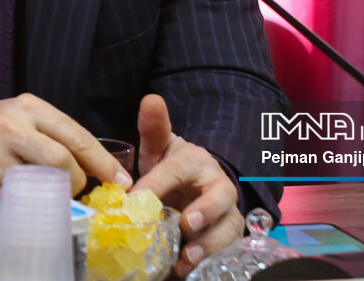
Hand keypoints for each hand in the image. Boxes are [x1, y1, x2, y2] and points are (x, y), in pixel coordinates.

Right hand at [0, 93, 133, 200]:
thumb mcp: (26, 118)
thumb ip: (59, 136)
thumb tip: (105, 171)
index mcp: (27, 106)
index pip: (75, 135)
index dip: (102, 162)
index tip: (120, 182)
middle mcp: (8, 126)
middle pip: (60, 162)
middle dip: (75, 182)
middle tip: (72, 189)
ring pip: (37, 186)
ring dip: (50, 197)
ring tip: (46, 194)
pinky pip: (12, 203)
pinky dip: (22, 206)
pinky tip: (19, 199)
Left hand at [133, 94, 243, 277]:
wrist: (194, 187)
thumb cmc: (172, 168)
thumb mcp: (159, 148)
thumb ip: (154, 127)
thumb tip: (151, 99)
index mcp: (195, 161)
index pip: (178, 169)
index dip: (158, 183)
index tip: (136, 198)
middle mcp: (217, 185)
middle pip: (219, 197)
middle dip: (205, 211)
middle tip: (186, 224)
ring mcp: (226, 212)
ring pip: (228, 227)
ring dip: (209, 244)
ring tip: (187, 259)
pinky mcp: (228, 235)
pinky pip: (226, 249)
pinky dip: (209, 260)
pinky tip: (186, 270)